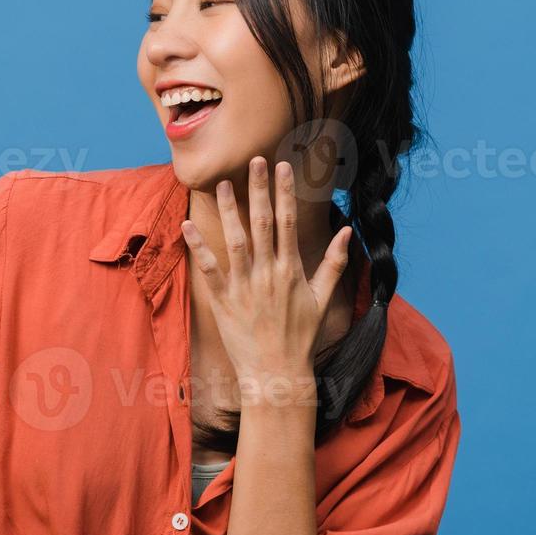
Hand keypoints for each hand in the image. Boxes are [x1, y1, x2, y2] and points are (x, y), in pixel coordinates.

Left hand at [181, 156, 352, 403]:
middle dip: (258, 189)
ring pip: (235, 239)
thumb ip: (336, 264)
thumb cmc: (300, 338)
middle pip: (262, 222)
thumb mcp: (323, 300)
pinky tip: (186, 225)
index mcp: (291, 269)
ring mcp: (244, 286)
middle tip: (254, 161)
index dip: (284, 192)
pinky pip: (209, 268)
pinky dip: (197, 246)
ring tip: (220, 184)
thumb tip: (349, 232)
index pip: (288, 221)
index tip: (282, 167)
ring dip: (227, 210)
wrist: (277, 373)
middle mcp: (268, 272)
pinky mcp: (223, 300)